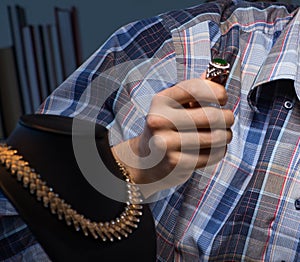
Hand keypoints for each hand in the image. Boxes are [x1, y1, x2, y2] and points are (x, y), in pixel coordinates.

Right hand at [112, 77, 233, 195]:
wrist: (146, 159)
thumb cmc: (165, 128)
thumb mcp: (173, 106)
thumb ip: (194, 90)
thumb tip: (216, 73)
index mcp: (161, 101)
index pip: (196, 88)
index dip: (217, 91)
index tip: (223, 98)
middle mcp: (159, 120)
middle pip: (211, 116)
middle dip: (227, 117)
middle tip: (228, 119)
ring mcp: (165, 142)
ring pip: (215, 137)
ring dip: (226, 136)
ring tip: (223, 135)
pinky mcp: (174, 162)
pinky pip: (211, 155)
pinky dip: (218, 152)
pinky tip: (212, 150)